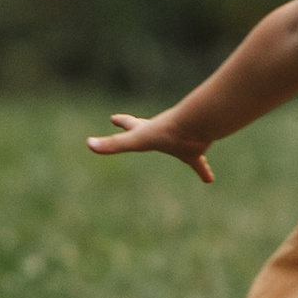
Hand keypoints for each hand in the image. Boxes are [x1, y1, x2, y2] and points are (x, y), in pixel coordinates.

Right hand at [87, 111, 214, 183]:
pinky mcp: (195, 150)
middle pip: (150, 130)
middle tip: (135, 125)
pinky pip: (199, 164)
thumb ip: (114, 144)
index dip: (122, 122)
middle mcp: (163, 134)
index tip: (114, 117)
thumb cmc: (165, 132)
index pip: (130, 125)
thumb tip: (89, 144)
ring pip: (175, 144)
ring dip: (174, 145)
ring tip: (181, 148)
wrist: (196, 125)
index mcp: (147, 131)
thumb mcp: (136, 140)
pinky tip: (209, 179)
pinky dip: (203, 172)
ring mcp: (179, 140)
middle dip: (141, 127)